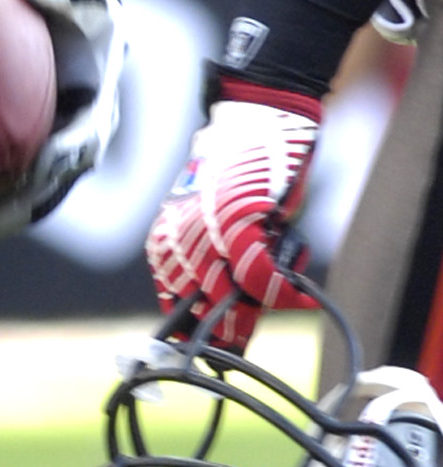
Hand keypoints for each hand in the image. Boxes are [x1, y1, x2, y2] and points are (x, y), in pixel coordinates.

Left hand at [144, 87, 320, 326]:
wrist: (258, 115)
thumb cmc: (246, 169)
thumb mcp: (227, 223)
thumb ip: (224, 263)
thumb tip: (239, 311)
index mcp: (167, 240)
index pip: (177, 304)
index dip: (200, 331)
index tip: (215, 351)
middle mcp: (177, 237)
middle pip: (204, 304)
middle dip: (232, 325)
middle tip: (246, 336)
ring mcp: (204, 229)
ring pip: (231, 292)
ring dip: (262, 302)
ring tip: (284, 291)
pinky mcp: (235, 218)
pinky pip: (258, 271)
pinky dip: (282, 286)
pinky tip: (299, 288)